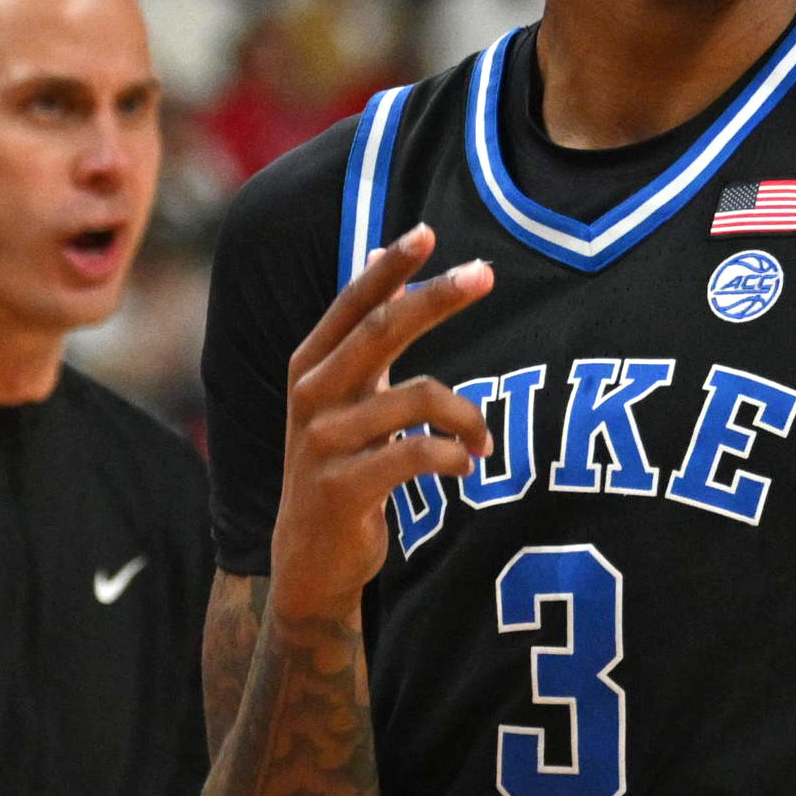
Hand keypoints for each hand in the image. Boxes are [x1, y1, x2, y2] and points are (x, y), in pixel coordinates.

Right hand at [267, 227, 494, 622]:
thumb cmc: (340, 467)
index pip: (354, 303)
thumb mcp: (341, 398)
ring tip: (484, 439)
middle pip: (383, 329)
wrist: (309, 562)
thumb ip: (360, 336)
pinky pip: (415, 455)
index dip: (390, 267)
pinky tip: (465, 465)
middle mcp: (311, 396)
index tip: (430, 233)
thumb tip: (381, 257)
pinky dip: (452, 456)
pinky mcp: (343, 488)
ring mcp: (322, 442)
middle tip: (486, 273)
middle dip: (438, 297)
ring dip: (466, 416)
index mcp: (310, 366)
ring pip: (416, 398)